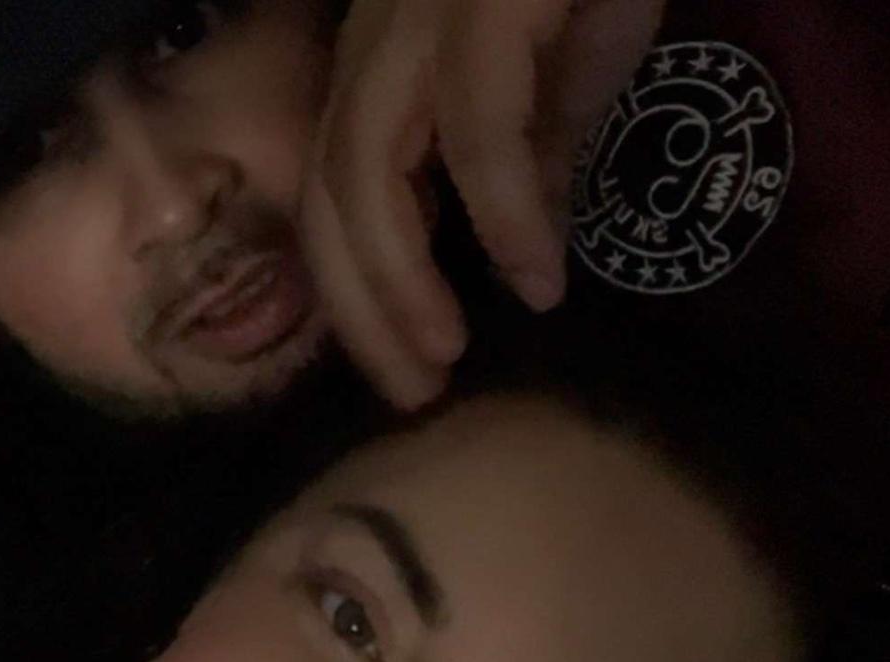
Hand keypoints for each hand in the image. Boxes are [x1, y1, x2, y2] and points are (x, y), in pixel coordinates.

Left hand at [302, 0, 664, 408]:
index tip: (405, 369)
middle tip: (413, 393)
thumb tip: (527, 246)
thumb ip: (533, 157)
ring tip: (445, 357)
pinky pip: (473, 127)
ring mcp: (418, 17)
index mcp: (381, 68)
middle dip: (363, 313)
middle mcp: (377, 45)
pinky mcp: (483, 1)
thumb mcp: (560, 75)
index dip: (356, 297)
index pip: (333, 202)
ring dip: (401, 281)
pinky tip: (534, 277)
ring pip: (366, 171)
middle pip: (329, 200)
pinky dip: (501, 213)